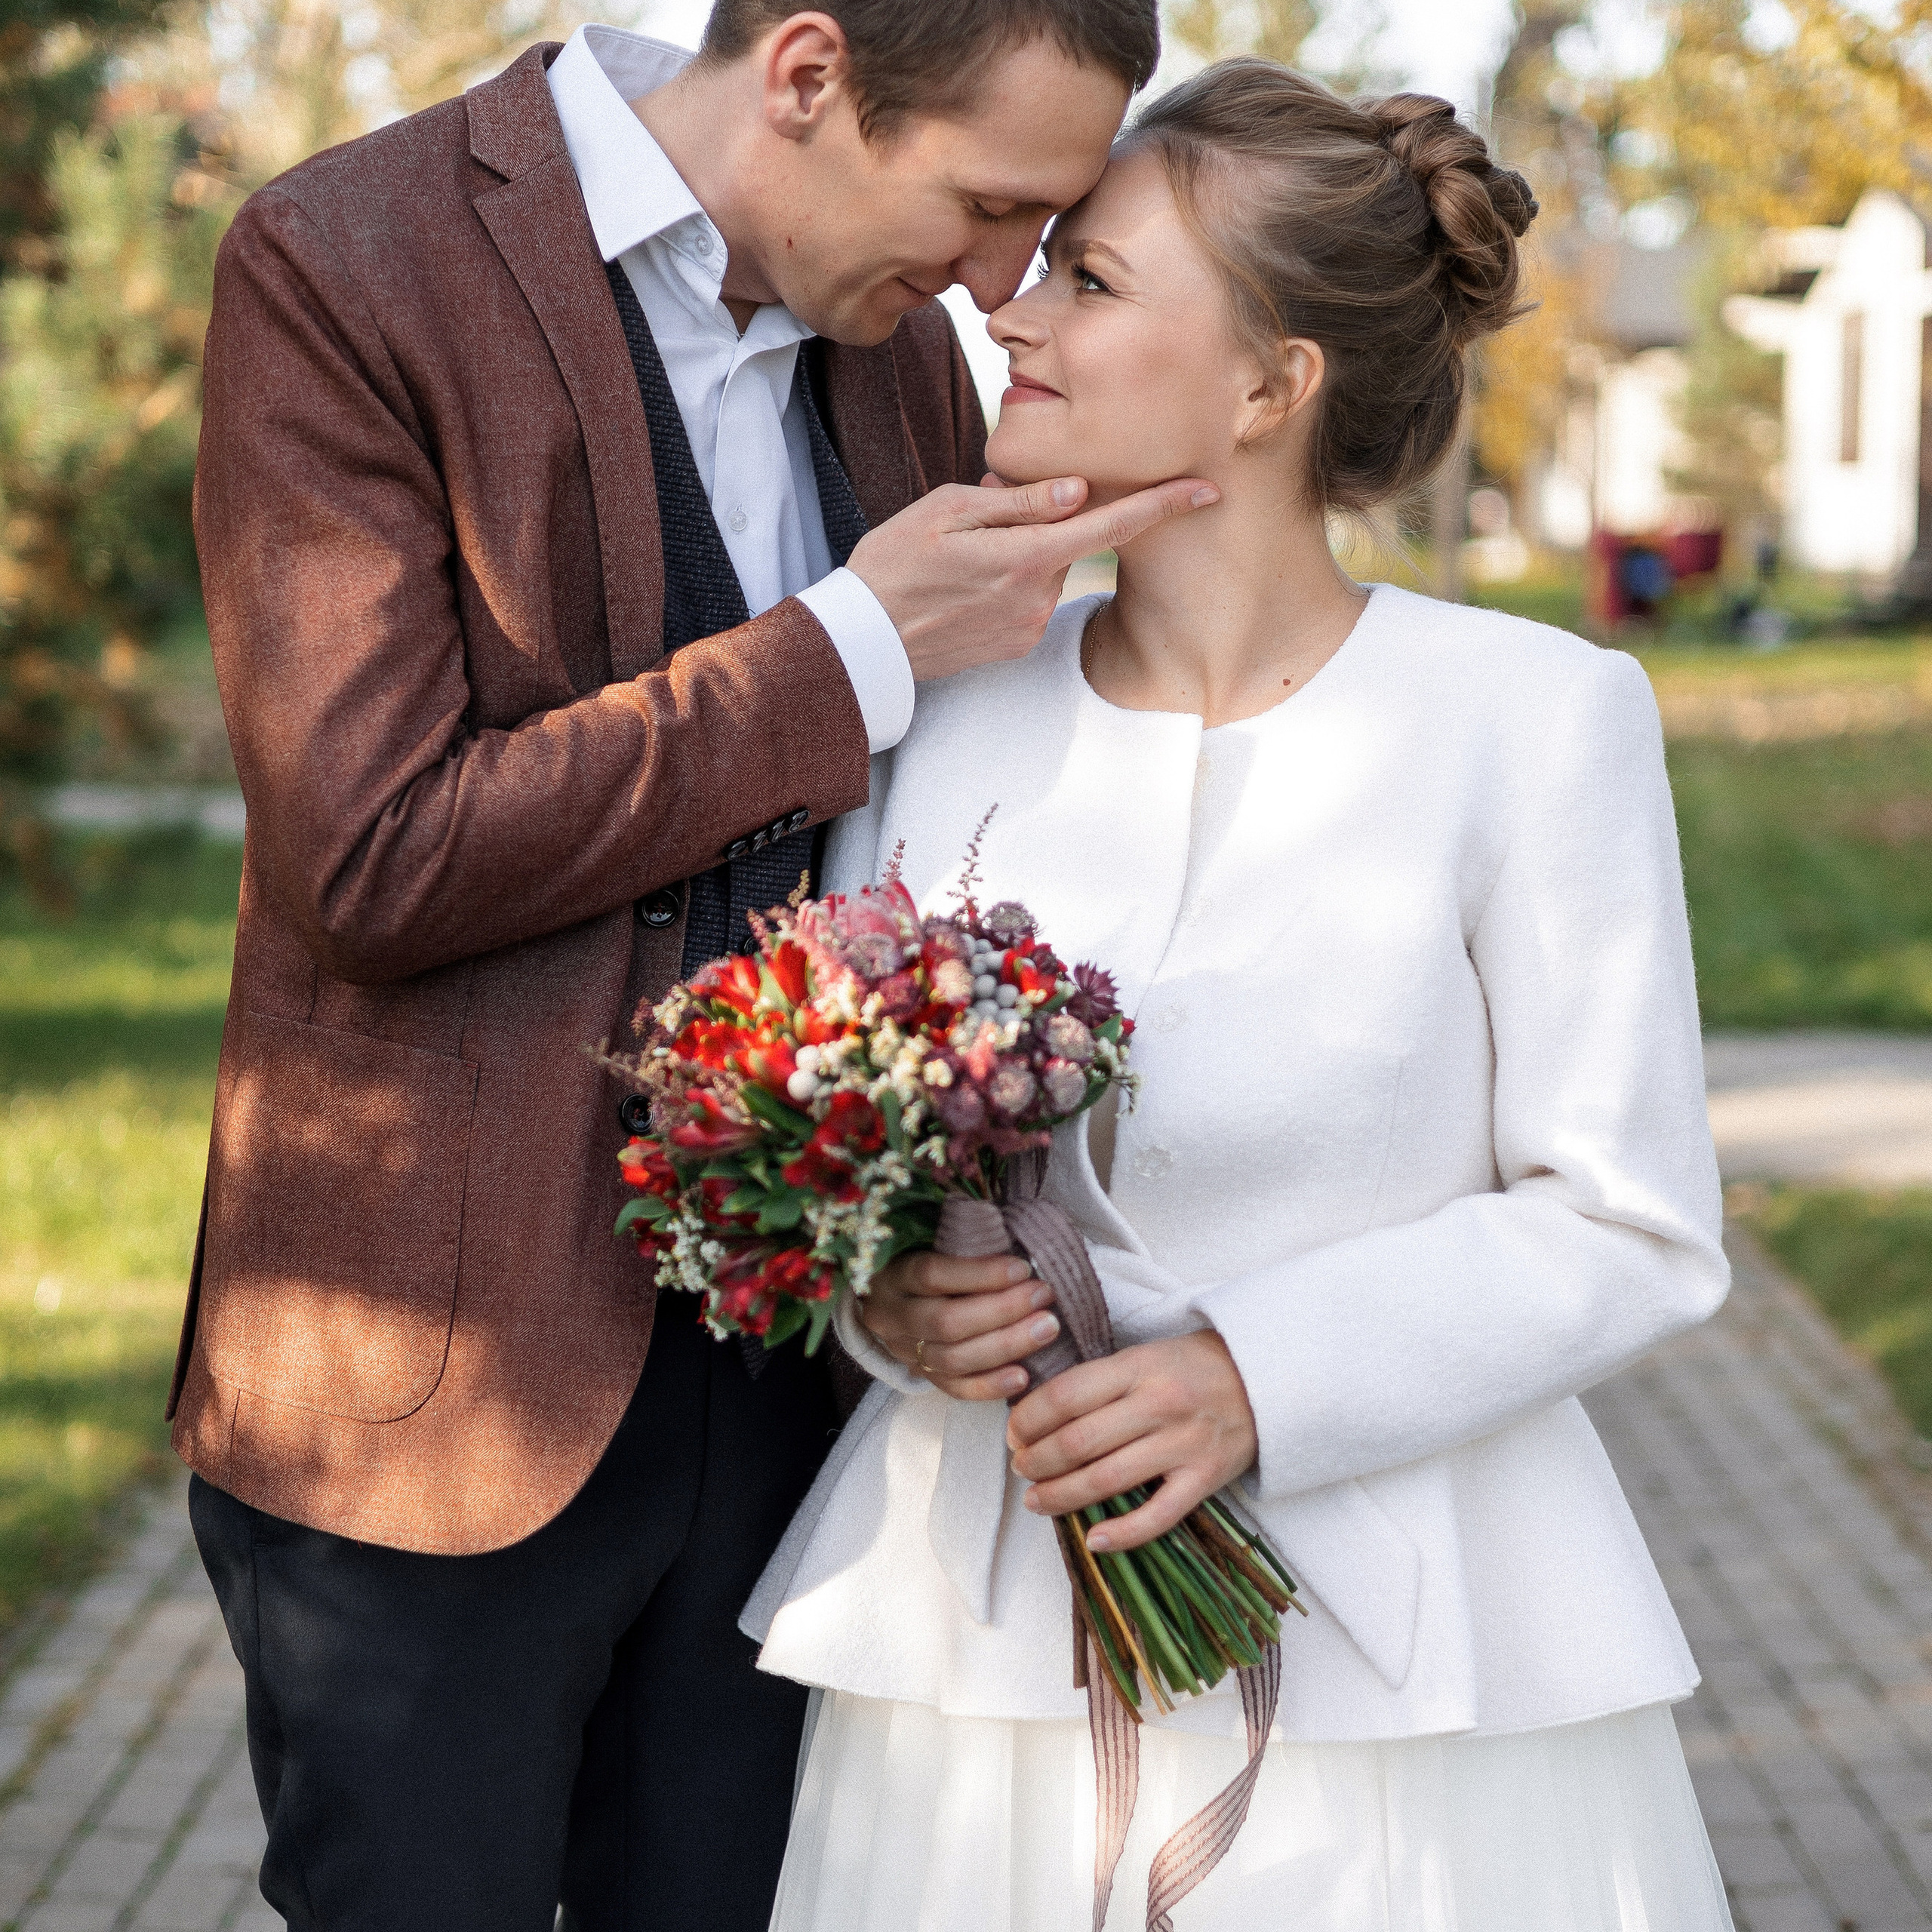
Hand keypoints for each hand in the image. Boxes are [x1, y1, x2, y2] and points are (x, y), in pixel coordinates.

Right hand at [845, 473, 1219, 682]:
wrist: (864, 642)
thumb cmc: (892, 565)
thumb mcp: (945, 512)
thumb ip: (1017, 502)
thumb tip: (1076, 493)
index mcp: (1023, 556)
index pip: (1109, 524)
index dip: (1161, 505)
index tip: (1206, 489)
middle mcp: (1036, 596)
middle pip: (1070, 539)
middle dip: (1043, 520)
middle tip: (977, 518)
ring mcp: (1029, 625)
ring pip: (1049, 566)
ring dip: (1023, 551)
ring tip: (961, 559)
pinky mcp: (1019, 644)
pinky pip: (1032, 595)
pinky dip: (1011, 580)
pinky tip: (966, 587)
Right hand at [858, 1250, 1062, 1400]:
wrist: (898, 1295)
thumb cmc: (931, 1257)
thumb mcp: (936, 1242)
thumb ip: (968, 1243)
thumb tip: (1019, 1255)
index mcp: (893, 1274)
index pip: (932, 1275)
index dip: (980, 1274)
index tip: (1023, 1269)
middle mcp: (892, 1316)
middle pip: (946, 1322)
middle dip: (1002, 1310)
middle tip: (1044, 1296)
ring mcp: (904, 1351)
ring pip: (953, 1359)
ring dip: (1006, 1345)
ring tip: (1046, 1329)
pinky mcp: (921, 1375)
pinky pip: (955, 1389)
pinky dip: (990, 1386)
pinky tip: (1024, 1377)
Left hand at [1006, 1331, 1256, 1552]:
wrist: (1264, 1379)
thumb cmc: (1191, 1368)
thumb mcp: (1144, 1356)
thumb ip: (1099, 1382)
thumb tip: (1040, 1416)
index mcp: (1138, 1367)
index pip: (1065, 1395)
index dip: (1028, 1419)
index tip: (1014, 1433)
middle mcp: (1159, 1404)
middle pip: (1078, 1442)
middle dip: (1036, 1461)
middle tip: (1021, 1468)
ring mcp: (1184, 1444)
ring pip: (1107, 1481)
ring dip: (1061, 1496)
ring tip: (1037, 1501)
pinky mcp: (1206, 1479)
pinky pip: (1158, 1516)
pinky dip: (1122, 1534)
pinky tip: (1092, 1539)